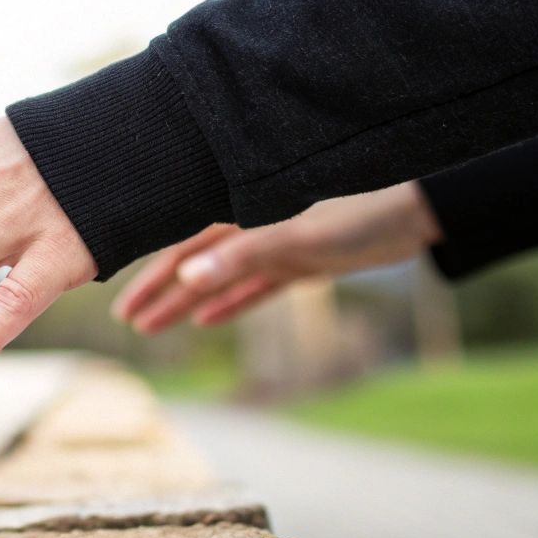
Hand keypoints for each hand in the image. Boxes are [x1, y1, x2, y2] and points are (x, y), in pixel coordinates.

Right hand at [111, 181, 442, 331]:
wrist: (417, 210)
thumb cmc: (357, 211)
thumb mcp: (294, 237)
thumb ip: (238, 256)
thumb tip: (185, 279)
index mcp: (239, 213)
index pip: (180, 250)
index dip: (150, 279)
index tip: (120, 305)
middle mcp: (251, 227)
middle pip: (195, 266)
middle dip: (160, 294)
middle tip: (128, 323)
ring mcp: (275, 245)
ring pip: (221, 281)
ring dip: (189, 303)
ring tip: (156, 326)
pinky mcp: (302, 260)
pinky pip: (256, 288)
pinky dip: (231, 303)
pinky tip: (207, 318)